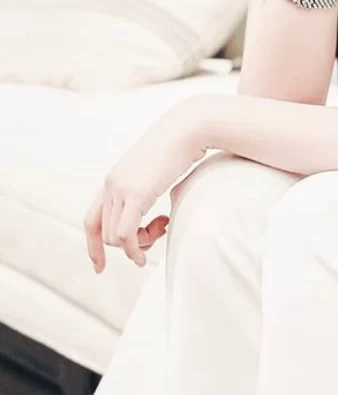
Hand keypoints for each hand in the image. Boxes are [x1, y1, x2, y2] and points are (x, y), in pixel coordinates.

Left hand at [83, 97, 209, 272]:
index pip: (91, 219)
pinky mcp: (137, 194)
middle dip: (129, 244)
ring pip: (115, 237)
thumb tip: (151, 210)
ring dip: (138, 245)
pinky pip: (126, 235)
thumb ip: (147, 187)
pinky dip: (134, 250)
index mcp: (114, 178)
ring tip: (162, 228)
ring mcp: (121, 188)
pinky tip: (145, 257)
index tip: (100, 266)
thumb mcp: (157, 170)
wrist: (189, 127)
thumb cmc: (180, 145)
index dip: (93, 245)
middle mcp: (111, 184)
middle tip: (158, 233)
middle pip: (105, 233)